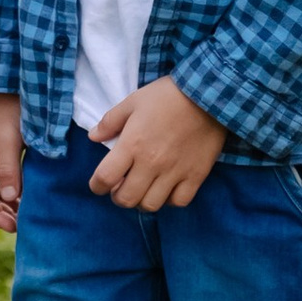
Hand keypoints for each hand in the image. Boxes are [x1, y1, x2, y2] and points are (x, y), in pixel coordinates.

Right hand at [0, 92, 24, 232]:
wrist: (9, 82)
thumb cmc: (7, 111)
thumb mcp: (8, 141)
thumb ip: (9, 170)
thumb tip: (11, 199)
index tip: (15, 228)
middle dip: (4, 214)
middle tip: (25, 225)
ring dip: (11, 204)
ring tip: (28, 215)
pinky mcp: (5, 150)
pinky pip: (8, 177)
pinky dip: (17, 190)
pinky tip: (30, 194)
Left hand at [86, 79, 225, 211]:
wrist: (208, 95)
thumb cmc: (167, 96)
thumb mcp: (133, 101)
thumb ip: (110, 121)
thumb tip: (93, 137)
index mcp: (132, 144)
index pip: (105, 178)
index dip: (96, 186)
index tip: (98, 185)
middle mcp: (151, 163)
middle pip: (126, 199)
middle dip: (117, 197)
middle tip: (120, 189)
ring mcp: (175, 172)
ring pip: (151, 205)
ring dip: (141, 201)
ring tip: (142, 190)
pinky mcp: (195, 176)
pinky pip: (178, 201)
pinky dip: (169, 200)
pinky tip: (166, 189)